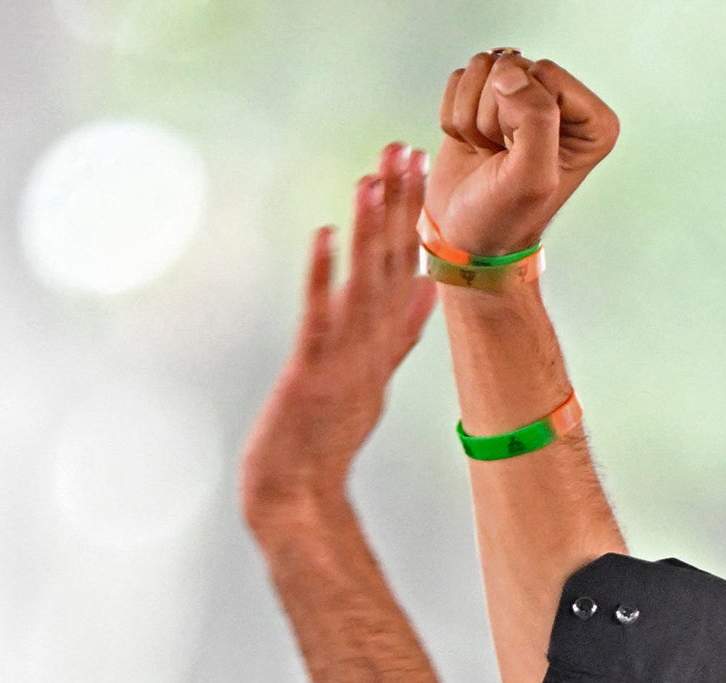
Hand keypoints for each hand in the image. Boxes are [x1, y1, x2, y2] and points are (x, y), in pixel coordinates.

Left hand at [240, 147, 437, 522]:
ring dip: (368, 230)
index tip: (418, 164)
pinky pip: (319, 318)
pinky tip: (324, 236)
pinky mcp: (311, 372)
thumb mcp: (376, 377)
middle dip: (397, 206)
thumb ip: (402, 332)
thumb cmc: (329, 435)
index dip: (412, 214)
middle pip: (390, 264)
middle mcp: (371, 344)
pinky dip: (322, 276)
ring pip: (362, 284)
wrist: (299, 491)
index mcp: (384, 341)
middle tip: (403, 149)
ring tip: (372, 178)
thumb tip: (426, 288)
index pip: (406, 264)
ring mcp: (344, 358)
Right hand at [427, 50, 617, 260]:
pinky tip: (472, 145)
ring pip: (482, 68)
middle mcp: (561, 102)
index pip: (545, 74)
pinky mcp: (486, 98)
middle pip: (513, 67)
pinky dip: (455, 116)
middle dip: (493, 116)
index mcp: (593, 122)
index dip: (519, 114)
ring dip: (472, 117)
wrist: (464, 238)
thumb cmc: (504, 217)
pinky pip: (460, 79)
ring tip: (487, 151)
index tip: (517, 154)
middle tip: (500, 156)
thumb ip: (536, 119)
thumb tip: (509, 73)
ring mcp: (522, 97)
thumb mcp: (532, 177)